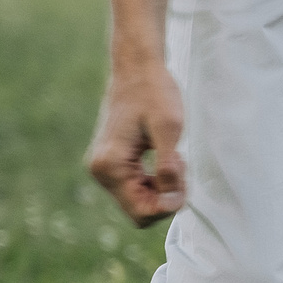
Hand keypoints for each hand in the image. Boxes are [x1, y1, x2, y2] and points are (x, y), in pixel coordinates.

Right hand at [86, 61, 186, 226]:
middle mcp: (100, 172)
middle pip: (140, 211)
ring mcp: (103, 168)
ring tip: (173, 157)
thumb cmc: (154, 93)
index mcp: (110, 166)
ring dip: (162, 188)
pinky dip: (156, 180)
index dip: (168, 205)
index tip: (182, 177)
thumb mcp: (169, 129)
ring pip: (140, 201)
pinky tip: (165, 158)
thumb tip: (170, 201)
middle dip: (166, 195)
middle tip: (178, 163)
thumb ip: (168, 168)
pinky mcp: (112, 163)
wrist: (137, 69)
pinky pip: (137, 188)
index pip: (141, 213)